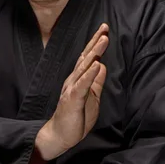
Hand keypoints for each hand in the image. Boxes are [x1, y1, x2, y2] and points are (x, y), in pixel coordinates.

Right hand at [43, 23, 108, 155]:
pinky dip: (90, 74)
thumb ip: (96, 82)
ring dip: (94, 53)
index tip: (104, 30)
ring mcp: (72, 88)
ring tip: (103, 40)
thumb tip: (102, 65)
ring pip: (84, 67)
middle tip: (104, 28)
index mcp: (78, 79)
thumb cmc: (76, 117)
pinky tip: (97, 64)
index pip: (88, 58)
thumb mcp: (91, 96)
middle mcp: (74, 80)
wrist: (60, 135)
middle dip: (95, 42)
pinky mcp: (73, 99)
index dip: (96, 44)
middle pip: (86, 57)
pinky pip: (82, 85)